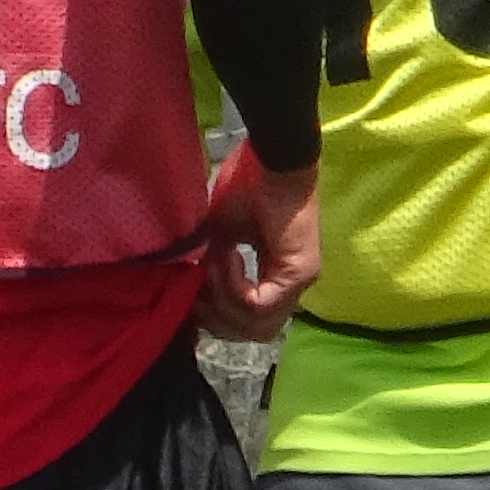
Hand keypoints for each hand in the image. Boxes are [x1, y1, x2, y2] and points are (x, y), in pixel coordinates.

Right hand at [199, 145, 318, 341]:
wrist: (273, 157)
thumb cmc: (250, 183)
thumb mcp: (220, 232)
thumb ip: (211, 263)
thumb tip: (189, 289)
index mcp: (275, 276)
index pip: (246, 321)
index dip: (214, 313)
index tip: (190, 289)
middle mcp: (291, 286)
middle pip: (252, 333)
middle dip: (216, 316)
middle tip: (195, 287)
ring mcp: (299, 282)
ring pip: (255, 325)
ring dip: (222, 298)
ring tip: (213, 262)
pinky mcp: (299, 273)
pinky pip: (258, 304)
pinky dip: (234, 286)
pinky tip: (228, 256)